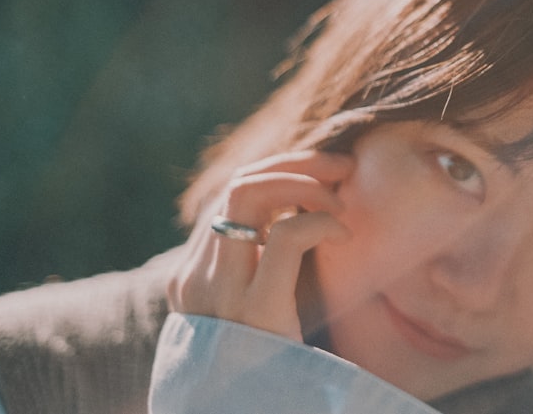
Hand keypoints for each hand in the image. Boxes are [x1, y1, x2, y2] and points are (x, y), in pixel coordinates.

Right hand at [167, 150, 352, 341]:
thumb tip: (290, 213)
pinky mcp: (256, 310)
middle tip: (343, 167)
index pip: (228, 197)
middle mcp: (193, 280)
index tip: (322, 173)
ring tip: (340, 204)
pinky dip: (320, 221)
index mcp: (189, 276)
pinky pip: (287, 236)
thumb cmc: (269, 369)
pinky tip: (342, 235)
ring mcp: (219, 294)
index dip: (278, 172)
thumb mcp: (250, 313)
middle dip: (294, 163)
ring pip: (251, 195)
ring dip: (306, 184)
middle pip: (238, 184)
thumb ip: (252, 269)